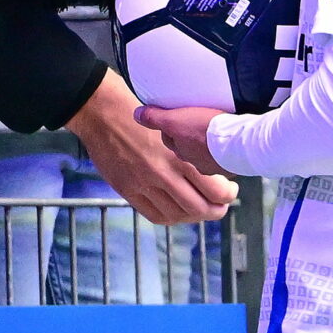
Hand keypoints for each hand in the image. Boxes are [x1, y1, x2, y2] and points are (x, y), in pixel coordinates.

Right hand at [67, 70, 236, 222]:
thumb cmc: (141, 115)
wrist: (103, 114)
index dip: (227, 195)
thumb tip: (215, 169)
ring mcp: (144, 185)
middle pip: (200, 208)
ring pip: (178, 214)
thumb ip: (189, 151)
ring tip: (199, 209)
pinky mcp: (127, 190)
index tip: (229, 191)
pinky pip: (155, 215)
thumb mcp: (171, 127)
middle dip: (215, 210)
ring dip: (193, 215)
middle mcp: (163, 174)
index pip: (215, 190)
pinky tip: (177, 211)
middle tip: (220, 205)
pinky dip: (171, 217)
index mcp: (179, 156)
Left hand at [133, 104, 229, 180]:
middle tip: (193, 124)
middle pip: (187, 148)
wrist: (239, 143)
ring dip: (206, 144)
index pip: (169, 140)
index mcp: (181, 152)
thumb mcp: (175, 120)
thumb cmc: (207, 132)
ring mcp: (214, 165)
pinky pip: (223, 155)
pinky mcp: (231, 163)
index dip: (170, 128)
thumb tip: (136, 115)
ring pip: (205, 153)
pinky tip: (227, 139)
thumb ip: (155, 118)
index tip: (174, 118)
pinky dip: (223, 148)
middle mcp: (196, 162)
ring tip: (211, 132)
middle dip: (188, 138)